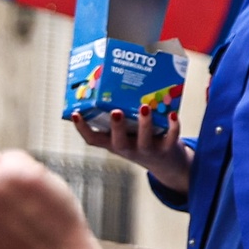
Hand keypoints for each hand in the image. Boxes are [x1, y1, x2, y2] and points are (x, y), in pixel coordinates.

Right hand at [76, 109, 192, 193]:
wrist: (168, 163)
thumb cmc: (142, 140)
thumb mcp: (127, 132)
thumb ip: (121, 116)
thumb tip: (112, 84)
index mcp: (114, 144)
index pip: (93, 140)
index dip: (82, 129)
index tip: (76, 113)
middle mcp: (129, 149)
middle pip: (119, 142)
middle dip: (116, 127)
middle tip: (115, 111)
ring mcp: (148, 151)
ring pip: (145, 140)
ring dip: (144, 123)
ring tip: (144, 107)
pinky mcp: (167, 149)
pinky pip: (171, 138)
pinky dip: (173, 126)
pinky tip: (172, 113)